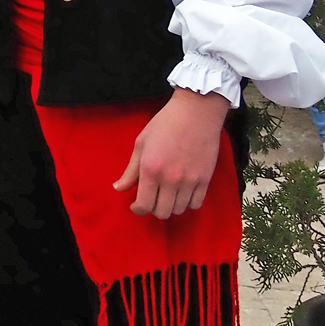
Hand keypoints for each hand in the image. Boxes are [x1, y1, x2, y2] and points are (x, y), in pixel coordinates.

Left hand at [113, 87, 230, 218]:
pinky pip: (196, 204)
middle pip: (162, 212)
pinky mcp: (206, 180)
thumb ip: (130, 170)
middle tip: (151, 199)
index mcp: (150, 169)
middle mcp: (170, 179)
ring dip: (170, 206)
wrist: (196, 113)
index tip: (136, 205)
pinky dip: (187, 203)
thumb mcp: (141, 143)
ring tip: (166, 195)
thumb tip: (118, 188)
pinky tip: (182, 193)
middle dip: (153, 209)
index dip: (138, 209)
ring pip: (179, 210)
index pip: (144, 204)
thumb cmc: (165, 124)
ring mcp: (190, 181)